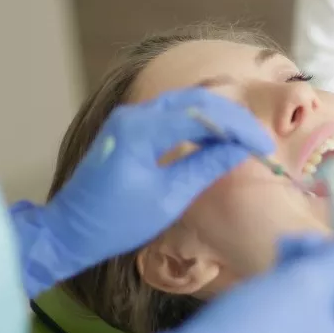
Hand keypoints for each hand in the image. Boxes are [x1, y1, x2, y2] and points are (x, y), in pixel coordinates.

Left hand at [14, 88, 272, 297]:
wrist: (68, 232)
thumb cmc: (116, 223)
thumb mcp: (169, 199)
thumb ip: (206, 167)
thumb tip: (241, 149)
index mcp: (141, 130)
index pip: (203, 114)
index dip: (239, 128)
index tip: (265, 147)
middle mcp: (133, 114)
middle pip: (196, 99)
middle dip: (233, 118)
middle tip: (260, 141)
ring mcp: (129, 118)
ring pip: (184, 102)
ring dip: (217, 117)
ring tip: (244, 139)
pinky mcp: (128, 127)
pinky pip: (171, 113)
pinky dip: (198, 121)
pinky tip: (217, 138)